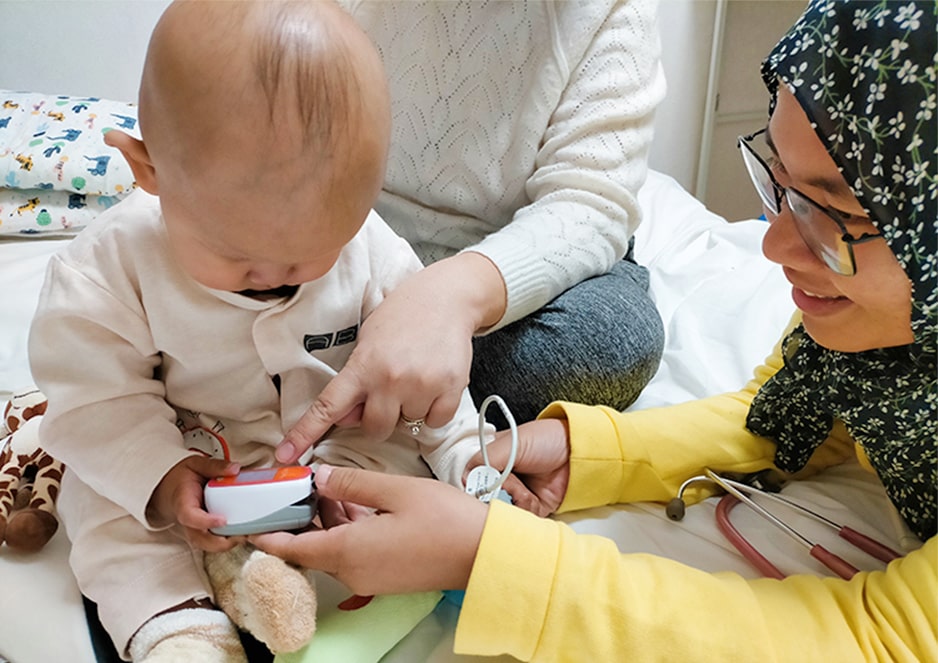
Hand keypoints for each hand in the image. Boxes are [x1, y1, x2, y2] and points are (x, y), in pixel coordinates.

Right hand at [148, 455, 241, 551]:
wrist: (170, 489)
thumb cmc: (182, 478)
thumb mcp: (196, 465)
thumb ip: (214, 466)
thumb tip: (234, 469)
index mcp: (183, 503)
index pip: (190, 517)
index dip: (205, 521)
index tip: (222, 520)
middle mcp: (188, 521)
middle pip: (201, 540)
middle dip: (222, 542)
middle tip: (243, 533)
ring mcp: (195, 530)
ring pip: (209, 546)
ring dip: (227, 544)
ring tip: (246, 534)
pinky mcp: (203, 533)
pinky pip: (214, 543)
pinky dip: (228, 542)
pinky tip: (243, 533)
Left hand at [250, 465, 487, 595]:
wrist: (485, 554)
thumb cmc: (445, 520)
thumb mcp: (395, 489)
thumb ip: (352, 482)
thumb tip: (318, 477)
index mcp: (348, 551)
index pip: (292, 547)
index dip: (267, 534)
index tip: (247, 523)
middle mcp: (353, 572)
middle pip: (312, 547)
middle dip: (302, 518)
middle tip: (297, 486)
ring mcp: (371, 578)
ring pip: (334, 549)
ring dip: (328, 522)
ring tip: (332, 488)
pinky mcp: (387, 578)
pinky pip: (354, 555)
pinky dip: (349, 531)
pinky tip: (360, 505)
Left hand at [276, 253, 506, 462]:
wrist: (447, 297)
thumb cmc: (404, 315)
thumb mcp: (368, 341)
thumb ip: (357, 380)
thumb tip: (348, 417)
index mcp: (363, 366)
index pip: (327, 407)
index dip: (304, 434)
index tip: (285, 455)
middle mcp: (391, 379)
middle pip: (374, 429)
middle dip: (378, 419)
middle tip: (388, 393)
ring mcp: (422, 386)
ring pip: (408, 425)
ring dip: (409, 409)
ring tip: (416, 377)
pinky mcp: (451, 389)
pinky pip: (436, 421)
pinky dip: (434, 410)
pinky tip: (433, 383)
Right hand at [470, 418, 570, 516]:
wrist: (580, 452)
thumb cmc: (547, 440)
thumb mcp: (512, 443)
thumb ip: (485, 459)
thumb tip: (465, 479)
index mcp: (492, 459)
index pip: (472, 477)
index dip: (473, 486)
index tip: (476, 489)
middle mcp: (501, 477)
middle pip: (484, 498)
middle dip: (493, 496)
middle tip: (504, 488)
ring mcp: (517, 494)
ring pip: (501, 510)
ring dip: (512, 502)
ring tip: (522, 490)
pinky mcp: (532, 508)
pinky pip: (520, 518)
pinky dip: (524, 512)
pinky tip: (531, 498)